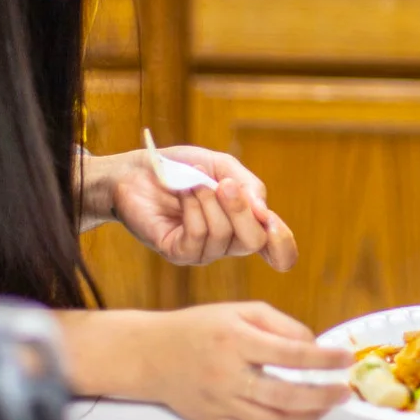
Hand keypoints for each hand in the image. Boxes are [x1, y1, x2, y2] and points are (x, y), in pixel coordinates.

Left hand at [85, 148, 298, 269]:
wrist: (136, 170)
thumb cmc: (180, 168)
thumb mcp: (221, 166)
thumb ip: (248, 186)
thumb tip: (265, 213)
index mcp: (245, 223)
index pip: (277, 251)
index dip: (283, 245)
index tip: (271, 221)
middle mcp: (228, 243)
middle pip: (254, 241)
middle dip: (241, 208)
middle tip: (224, 184)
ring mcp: (203, 251)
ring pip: (224, 235)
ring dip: (208, 200)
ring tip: (192, 183)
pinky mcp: (178, 252)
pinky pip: (197, 235)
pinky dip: (192, 208)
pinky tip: (182, 195)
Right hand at [145, 302, 351, 419]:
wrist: (153, 355)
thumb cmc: (200, 327)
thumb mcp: (240, 310)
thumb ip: (279, 324)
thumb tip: (312, 343)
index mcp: (236, 339)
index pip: (290, 353)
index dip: (323, 359)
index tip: (345, 359)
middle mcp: (229, 374)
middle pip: (286, 396)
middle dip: (322, 396)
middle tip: (344, 392)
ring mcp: (222, 404)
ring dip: (308, 417)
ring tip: (326, 406)